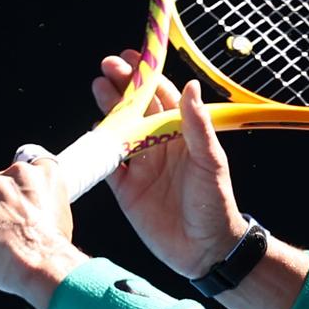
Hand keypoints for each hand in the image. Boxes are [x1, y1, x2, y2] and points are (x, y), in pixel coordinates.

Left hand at [0, 157, 89, 308]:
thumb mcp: (62, 217)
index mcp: (44, 173)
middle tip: (8, 228)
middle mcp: (14, 174)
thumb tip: (34, 218)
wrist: (43, 265)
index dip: (20, 189)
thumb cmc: (54, 249)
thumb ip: (48, 208)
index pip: (26, 171)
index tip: (20, 203)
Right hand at [91, 50, 247, 278]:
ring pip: (120, 130)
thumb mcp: (210, 162)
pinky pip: (108, 163)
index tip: (134, 58)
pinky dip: (100, 146)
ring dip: (109, 109)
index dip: (148, 77)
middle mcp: (161, 147)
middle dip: (123, 85)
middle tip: (108, 65)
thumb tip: (190, 87)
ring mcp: (143, 166)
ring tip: (98, 85)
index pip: (163, 99)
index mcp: (183, 136)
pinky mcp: (127, 189)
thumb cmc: (215, 205)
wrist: (205, 250)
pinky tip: (93, 128)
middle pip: (137, 109)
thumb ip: (197, 126)